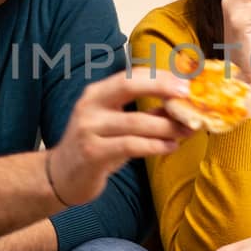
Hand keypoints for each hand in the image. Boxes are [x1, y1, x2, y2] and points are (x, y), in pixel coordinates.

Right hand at [46, 72, 193, 206]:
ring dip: (166, 126)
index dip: (159, 76)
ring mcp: (89, 129)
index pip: (131, 74)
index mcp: (97, 93)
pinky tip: (170, 147)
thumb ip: (148, 114)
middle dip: (161, 87)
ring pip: (134, 121)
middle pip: (127, 85)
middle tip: (188, 96)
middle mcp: (90, 105)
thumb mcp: (118, 125)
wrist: (62, 176)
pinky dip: (155, 145)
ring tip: (187, 130)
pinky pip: (130, 145)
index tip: (186, 82)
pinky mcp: (92, 153)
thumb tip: (183, 108)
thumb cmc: (97, 146)